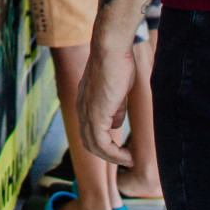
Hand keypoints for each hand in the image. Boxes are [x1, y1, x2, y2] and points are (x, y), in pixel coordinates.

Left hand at [79, 38, 137, 167]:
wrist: (111, 49)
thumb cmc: (116, 63)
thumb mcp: (117, 90)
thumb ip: (115, 108)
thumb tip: (116, 123)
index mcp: (85, 103)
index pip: (89, 131)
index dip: (104, 144)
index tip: (121, 150)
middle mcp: (82, 110)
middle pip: (88, 142)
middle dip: (107, 155)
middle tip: (125, 159)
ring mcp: (86, 113)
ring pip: (93, 146)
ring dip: (112, 158)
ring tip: (128, 160)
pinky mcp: (95, 115)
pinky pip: (101, 144)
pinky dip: (114, 154)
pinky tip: (127, 156)